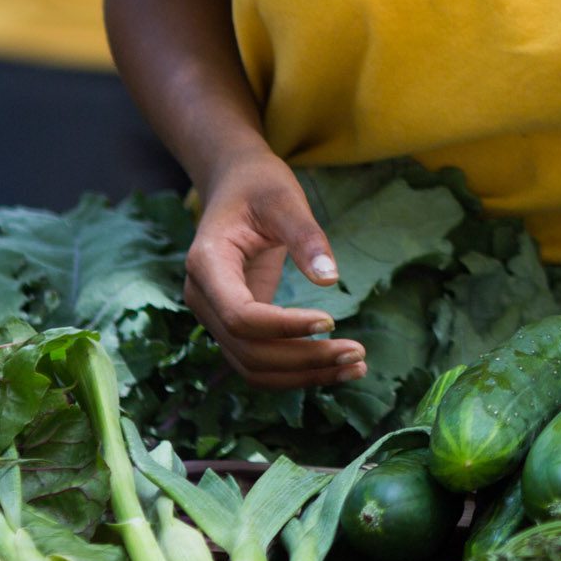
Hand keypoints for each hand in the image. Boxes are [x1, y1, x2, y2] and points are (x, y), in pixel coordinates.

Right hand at [187, 146, 366, 387]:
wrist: (236, 185)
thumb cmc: (258, 185)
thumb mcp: (284, 199)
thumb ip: (306, 236)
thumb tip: (331, 280)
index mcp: (206, 264)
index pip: (240, 315)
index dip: (284, 326)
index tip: (331, 321)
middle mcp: (202, 298)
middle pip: (249, 351)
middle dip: (304, 360)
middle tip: (358, 355)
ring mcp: (214, 316)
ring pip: (253, 366)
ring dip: (303, 375)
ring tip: (356, 368)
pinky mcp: (234, 324)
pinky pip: (260, 359)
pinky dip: (296, 370)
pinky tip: (335, 365)